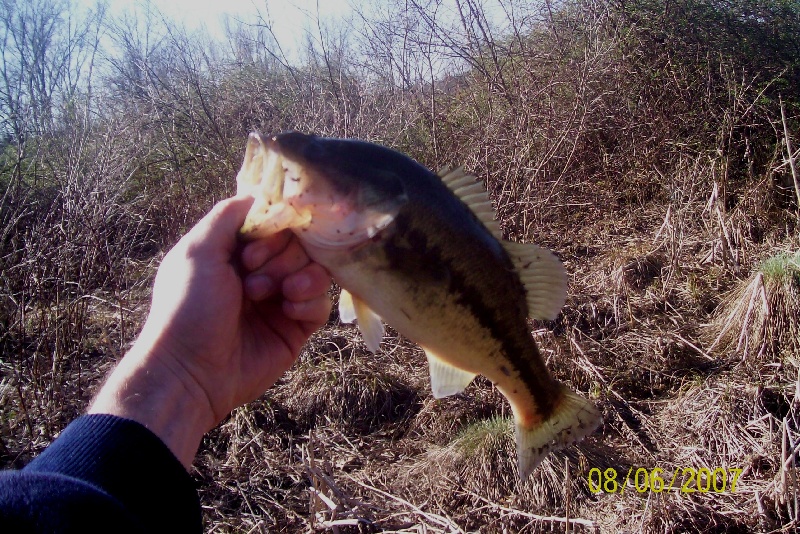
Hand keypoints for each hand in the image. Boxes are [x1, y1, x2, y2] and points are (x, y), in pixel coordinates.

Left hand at [90, 196, 331, 466]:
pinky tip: (288, 311)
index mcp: (236, 251)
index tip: (251, 250)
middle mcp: (261, 271)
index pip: (275, 222)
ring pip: (316, 269)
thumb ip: (227, 216)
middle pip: (299, 243)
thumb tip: (259, 194)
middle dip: (281, 257)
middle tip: (253, 278)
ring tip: (272, 295)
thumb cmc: (187, 308)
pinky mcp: (296, 328)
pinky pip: (321, 303)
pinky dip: (309, 301)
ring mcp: (280, 299)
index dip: (273, 229)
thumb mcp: (197, 251)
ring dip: (298, 276)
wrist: (192, 372)